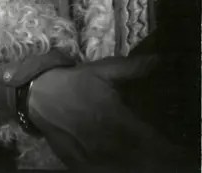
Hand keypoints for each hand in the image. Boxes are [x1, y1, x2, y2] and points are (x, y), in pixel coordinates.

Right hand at [28, 56, 183, 168]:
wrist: (36, 95)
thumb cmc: (72, 81)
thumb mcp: (101, 70)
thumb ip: (131, 68)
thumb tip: (159, 60)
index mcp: (118, 119)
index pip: (154, 142)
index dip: (171, 150)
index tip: (184, 149)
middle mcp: (110, 141)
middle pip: (143, 160)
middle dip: (158, 160)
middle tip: (173, 160)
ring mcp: (95, 157)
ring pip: (126, 169)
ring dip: (140, 166)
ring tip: (153, 164)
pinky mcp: (82, 166)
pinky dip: (116, 171)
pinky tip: (125, 166)